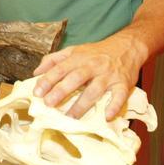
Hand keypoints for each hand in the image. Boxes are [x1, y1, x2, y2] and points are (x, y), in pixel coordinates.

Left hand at [31, 35, 145, 120]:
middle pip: (75, 78)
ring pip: (94, 90)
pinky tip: (107, 116)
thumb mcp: (74, 50)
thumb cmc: (96, 52)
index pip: (60, 68)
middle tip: (48, 104)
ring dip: (82, 104)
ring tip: (70, 118)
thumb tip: (36, 73)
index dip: (48, 80)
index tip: (37, 93)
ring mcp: (108, 75)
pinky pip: (119, 96)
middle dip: (61, 91)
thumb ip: (54, 60)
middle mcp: (93, 66)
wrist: (127, 46)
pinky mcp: (123, 84)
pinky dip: (114, 106)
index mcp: (79, 58)